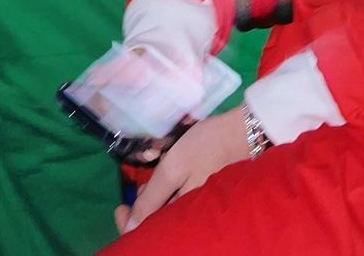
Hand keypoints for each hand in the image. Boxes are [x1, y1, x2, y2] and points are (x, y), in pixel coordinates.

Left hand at [113, 107, 248, 235]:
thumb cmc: (206, 147)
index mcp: (184, 215)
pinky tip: (169, 168)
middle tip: (142, 178)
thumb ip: (151, 198)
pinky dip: (170, 186)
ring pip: (169, 206)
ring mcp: (200, 201)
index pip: (149, 232)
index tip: (120, 206)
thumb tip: (130, 230)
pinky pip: (181, 196)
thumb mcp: (173, 168)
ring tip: (155, 168)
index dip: (130, 224)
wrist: (243, 131)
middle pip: (159, 218)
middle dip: (145, 201)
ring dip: (156, 191)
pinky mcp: (204, 190)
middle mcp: (193, 215)